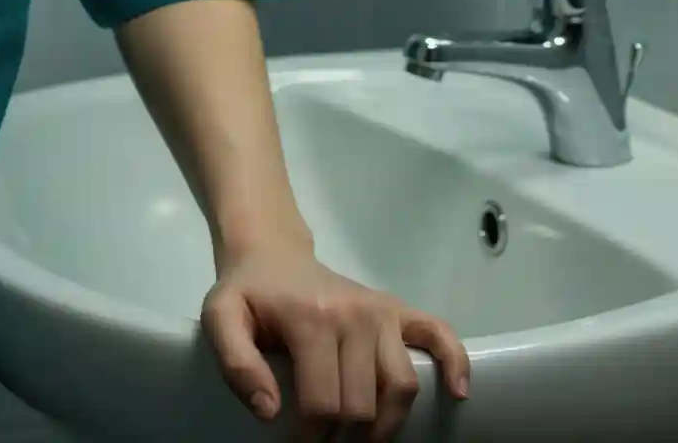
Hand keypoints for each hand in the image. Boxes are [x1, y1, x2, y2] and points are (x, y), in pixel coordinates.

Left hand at [201, 239, 469, 440]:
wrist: (273, 254)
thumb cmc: (248, 292)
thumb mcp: (221, 318)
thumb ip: (235, 364)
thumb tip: (270, 410)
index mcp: (312, 319)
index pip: (323, 405)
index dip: (307, 436)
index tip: (292, 439)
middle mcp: (355, 315)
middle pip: (362, 405)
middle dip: (341, 436)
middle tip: (320, 436)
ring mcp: (382, 312)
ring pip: (401, 387)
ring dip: (384, 425)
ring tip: (360, 436)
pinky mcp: (399, 309)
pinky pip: (439, 334)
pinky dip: (454, 364)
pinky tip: (457, 394)